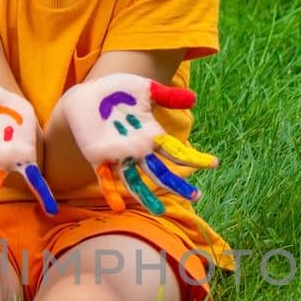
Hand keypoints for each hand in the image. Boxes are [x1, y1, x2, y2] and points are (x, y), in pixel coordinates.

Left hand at [56, 73, 218, 214]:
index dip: (195, 158)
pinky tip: (117, 207)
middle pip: (161, 172)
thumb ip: (167, 96)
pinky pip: (106, 178)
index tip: (214, 164)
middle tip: (196, 196)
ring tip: (160, 212)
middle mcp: (138, 150)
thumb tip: (194, 99)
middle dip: (178, 184)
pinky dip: (111, 191)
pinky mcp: (98, 158)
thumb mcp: (145, 89)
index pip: (177, 152)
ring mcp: (119, 156)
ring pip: (136, 181)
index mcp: (151, 136)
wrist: (86, 94)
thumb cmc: (116, 91)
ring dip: (147, 196)